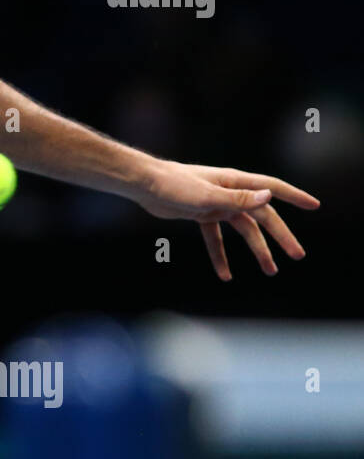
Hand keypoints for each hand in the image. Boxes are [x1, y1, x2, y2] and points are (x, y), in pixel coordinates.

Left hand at [133, 159, 319, 279]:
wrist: (145, 186)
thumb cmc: (174, 185)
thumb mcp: (207, 195)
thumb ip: (237, 199)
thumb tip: (268, 197)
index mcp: (235, 183)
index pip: (272, 188)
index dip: (294, 196)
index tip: (314, 205)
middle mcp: (229, 193)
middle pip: (262, 217)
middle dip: (281, 236)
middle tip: (297, 256)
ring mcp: (216, 205)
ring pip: (243, 230)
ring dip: (256, 250)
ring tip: (270, 271)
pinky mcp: (201, 215)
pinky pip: (216, 239)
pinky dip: (220, 255)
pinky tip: (225, 275)